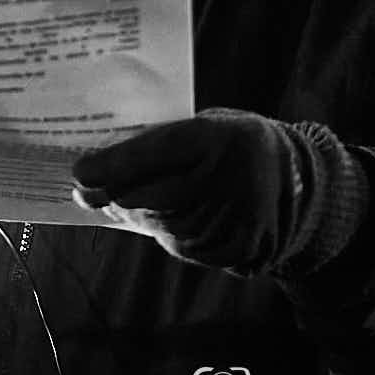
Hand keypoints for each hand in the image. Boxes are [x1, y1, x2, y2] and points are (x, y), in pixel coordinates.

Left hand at [70, 109, 293, 272]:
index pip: (156, 152)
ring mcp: (232, 220)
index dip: (113, 164)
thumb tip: (105, 160)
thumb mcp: (205, 125)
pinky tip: (152, 218)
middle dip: (110, 195)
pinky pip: (179, 244)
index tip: (80, 170)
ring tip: (114, 203)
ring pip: (159, 224)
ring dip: (131, 214)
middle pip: (150, 196)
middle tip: (85, 191)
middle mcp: (226, 181)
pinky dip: (160, 231)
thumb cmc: (231, 142)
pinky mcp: (233, 249)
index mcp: (218, 138)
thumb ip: (163, 141)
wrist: (295, 179)